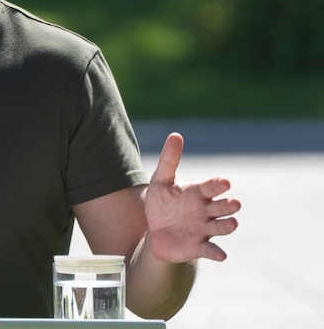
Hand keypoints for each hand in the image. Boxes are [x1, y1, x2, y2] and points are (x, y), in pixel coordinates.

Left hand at [145, 132, 240, 262]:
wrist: (156, 232)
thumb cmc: (161, 204)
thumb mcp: (161, 181)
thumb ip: (169, 160)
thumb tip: (175, 134)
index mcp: (198, 194)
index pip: (212, 187)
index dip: (218, 185)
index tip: (224, 182)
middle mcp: (206, 211)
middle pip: (222, 208)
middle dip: (228, 206)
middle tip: (234, 203)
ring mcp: (204, 229)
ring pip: (221, 227)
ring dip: (228, 226)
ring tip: (232, 223)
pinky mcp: (198, 246)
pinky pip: (210, 250)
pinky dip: (216, 253)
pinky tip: (221, 255)